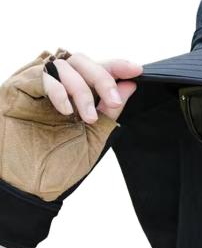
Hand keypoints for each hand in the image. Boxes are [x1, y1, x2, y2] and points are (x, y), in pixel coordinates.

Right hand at [0, 48, 142, 201]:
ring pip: (64, 64)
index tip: (136, 70)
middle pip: (82, 61)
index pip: (98, 71)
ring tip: (88, 118)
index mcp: (77, 97)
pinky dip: (58, 90)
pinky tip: (66, 111)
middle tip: (113, 102)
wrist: (31, 186)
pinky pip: (41, 75)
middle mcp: (58, 87)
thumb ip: (110, 111)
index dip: (117, 66)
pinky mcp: (17, 88)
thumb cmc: (60, 165)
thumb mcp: (95, 136)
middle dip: (102, 78)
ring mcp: (37, 86)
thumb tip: (129, 85)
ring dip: (81, 89)